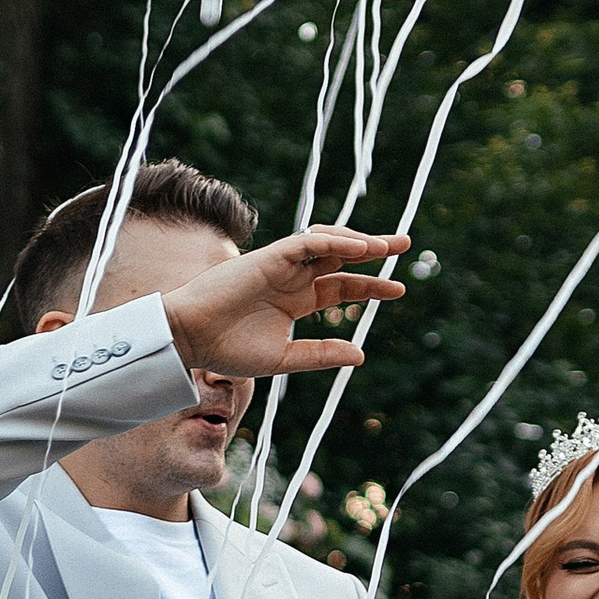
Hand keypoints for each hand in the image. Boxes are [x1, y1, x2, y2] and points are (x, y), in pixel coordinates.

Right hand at [163, 228, 409, 384]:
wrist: (191, 340)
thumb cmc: (228, 350)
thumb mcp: (284, 358)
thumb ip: (321, 354)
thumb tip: (362, 355)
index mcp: (297, 300)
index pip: (342, 285)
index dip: (371, 285)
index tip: (400, 290)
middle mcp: (293, 278)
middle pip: (341, 256)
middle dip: (374, 249)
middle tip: (407, 245)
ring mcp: (282, 265)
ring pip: (327, 242)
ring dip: (357, 241)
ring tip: (386, 246)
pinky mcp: (270, 256)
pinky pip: (308, 242)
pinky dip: (333, 242)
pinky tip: (359, 249)